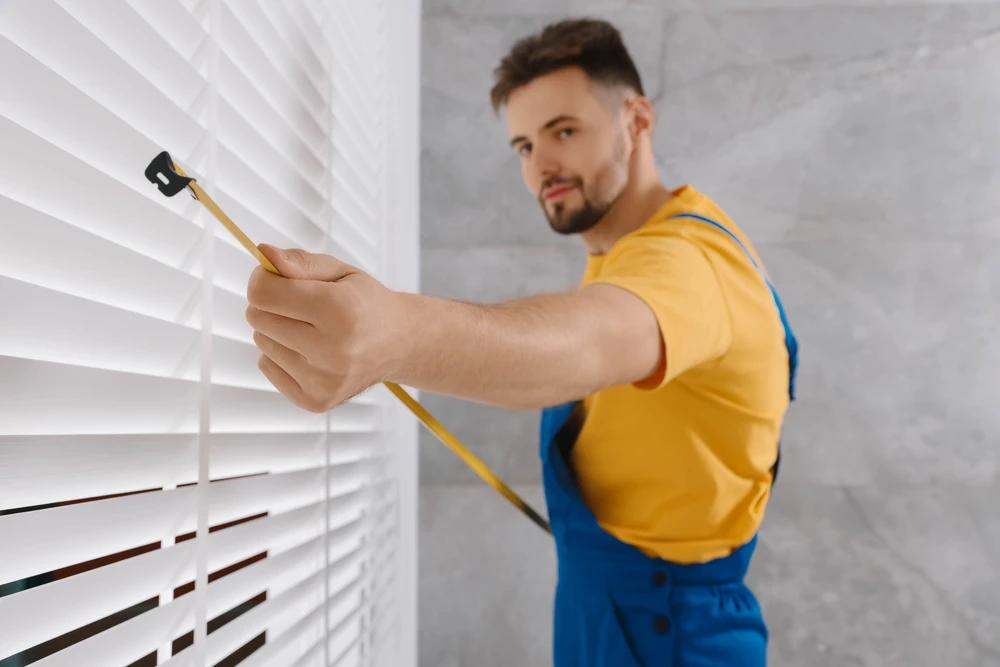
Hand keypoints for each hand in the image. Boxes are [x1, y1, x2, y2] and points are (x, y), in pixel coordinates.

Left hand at [246, 245, 405, 411]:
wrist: (400, 344)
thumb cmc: (366, 304)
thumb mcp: (340, 271)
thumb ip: (300, 262)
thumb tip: (264, 254)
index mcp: (339, 310)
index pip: (263, 294)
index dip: (263, 279)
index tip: (275, 278)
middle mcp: (332, 349)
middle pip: (258, 318)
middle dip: (272, 305)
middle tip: (301, 306)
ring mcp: (323, 379)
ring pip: (262, 343)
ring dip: (278, 332)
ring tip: (311, 330)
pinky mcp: (316, 399)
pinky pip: (268, 367)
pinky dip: (281, 356)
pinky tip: (309, 351)